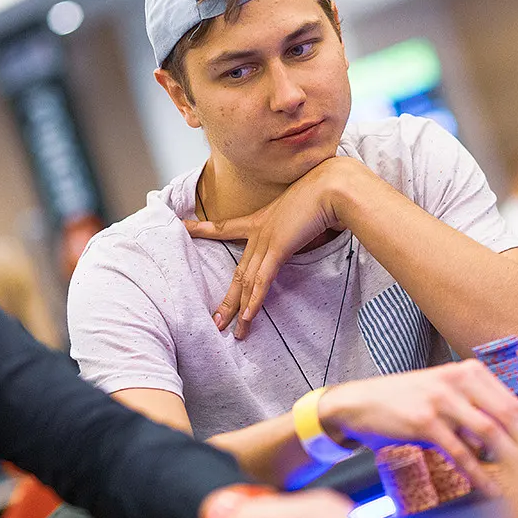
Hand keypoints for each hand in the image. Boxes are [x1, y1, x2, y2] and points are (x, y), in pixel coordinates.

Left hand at [185, 157, 370, 338]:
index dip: (202, 229)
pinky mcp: (279, 247)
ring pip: (247, 281)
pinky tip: (249, 316)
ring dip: (240, 309)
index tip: (183, 228)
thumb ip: (300, 224)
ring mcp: (266, 239)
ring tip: (232, 331)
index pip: (224, 226)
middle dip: (227, 300)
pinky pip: (263, 279)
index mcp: (261, 219)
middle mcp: (259, 231)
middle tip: (216, 321)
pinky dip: (255, 300)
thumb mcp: (305, 208)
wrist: (334, 186)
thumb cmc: (326, 192)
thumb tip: (309, 229)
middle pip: (238, 271)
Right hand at [319, 359, 517, 494]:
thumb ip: (476, 407)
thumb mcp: (443, 391)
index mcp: (469, 371)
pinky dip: (479, 474)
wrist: (358, 403)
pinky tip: (491, 490)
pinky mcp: (424, 421)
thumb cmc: (404, 401)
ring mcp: (441, 399)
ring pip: (489, 434)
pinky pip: (460, 452)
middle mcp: (458, 380)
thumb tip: (510, 440)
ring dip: (511, 463)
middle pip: (509, 416)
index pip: (514, 403)